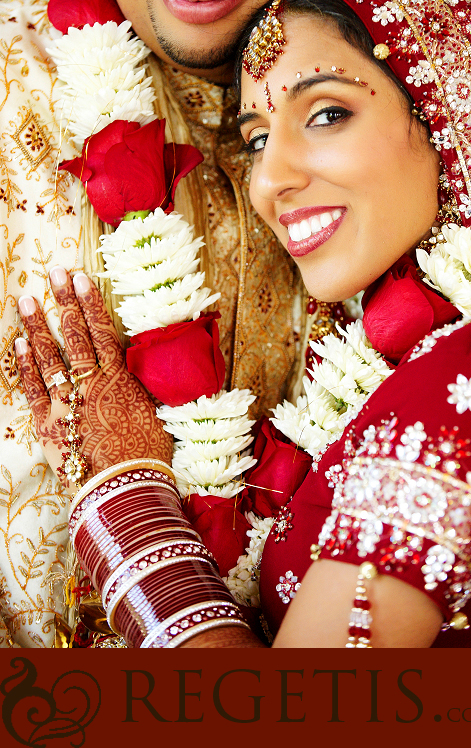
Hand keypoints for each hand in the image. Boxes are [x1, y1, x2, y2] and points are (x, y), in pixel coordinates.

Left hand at [15, 267, 172, 491]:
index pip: (102, 332)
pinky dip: (25, 366)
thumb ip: (149, 385)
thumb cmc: (149, 455)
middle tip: (55, 273)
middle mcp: (90, 383)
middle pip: (75, 336)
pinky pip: (34, 389)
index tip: (82, 277)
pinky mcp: (48, 424)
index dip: (90, 303)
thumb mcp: (160, 413)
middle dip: (65, 301)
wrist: (125, 489)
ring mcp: (66, 402)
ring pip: (49, 357)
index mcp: (119, 379)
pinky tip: (18, 344)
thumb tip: (155, 363)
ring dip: (38, 326)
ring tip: (28, 300)